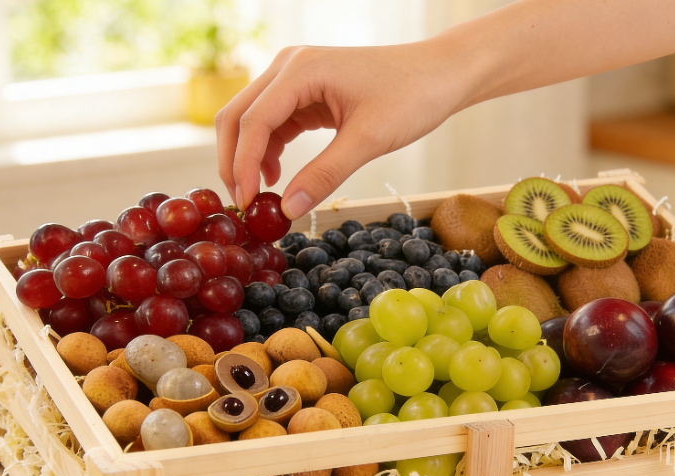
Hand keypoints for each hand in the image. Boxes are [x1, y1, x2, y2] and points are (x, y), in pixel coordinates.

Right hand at [215, 41, 463, 219]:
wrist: (440, 74)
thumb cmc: (412, 96)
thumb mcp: (369, 140)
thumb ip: (325, 174)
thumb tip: (288, 209)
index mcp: (301, 70)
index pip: (253, 121)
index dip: (242, 165)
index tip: (246, 204)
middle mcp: (289, 66)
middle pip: (238, 116)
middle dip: (234, 161)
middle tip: (243, 205)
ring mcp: (295, 77)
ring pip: (251, 120)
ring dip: (248, 158)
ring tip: (260, 198)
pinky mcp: (305, 91)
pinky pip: (273, 123)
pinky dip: (268, 151)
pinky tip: (277, 178)